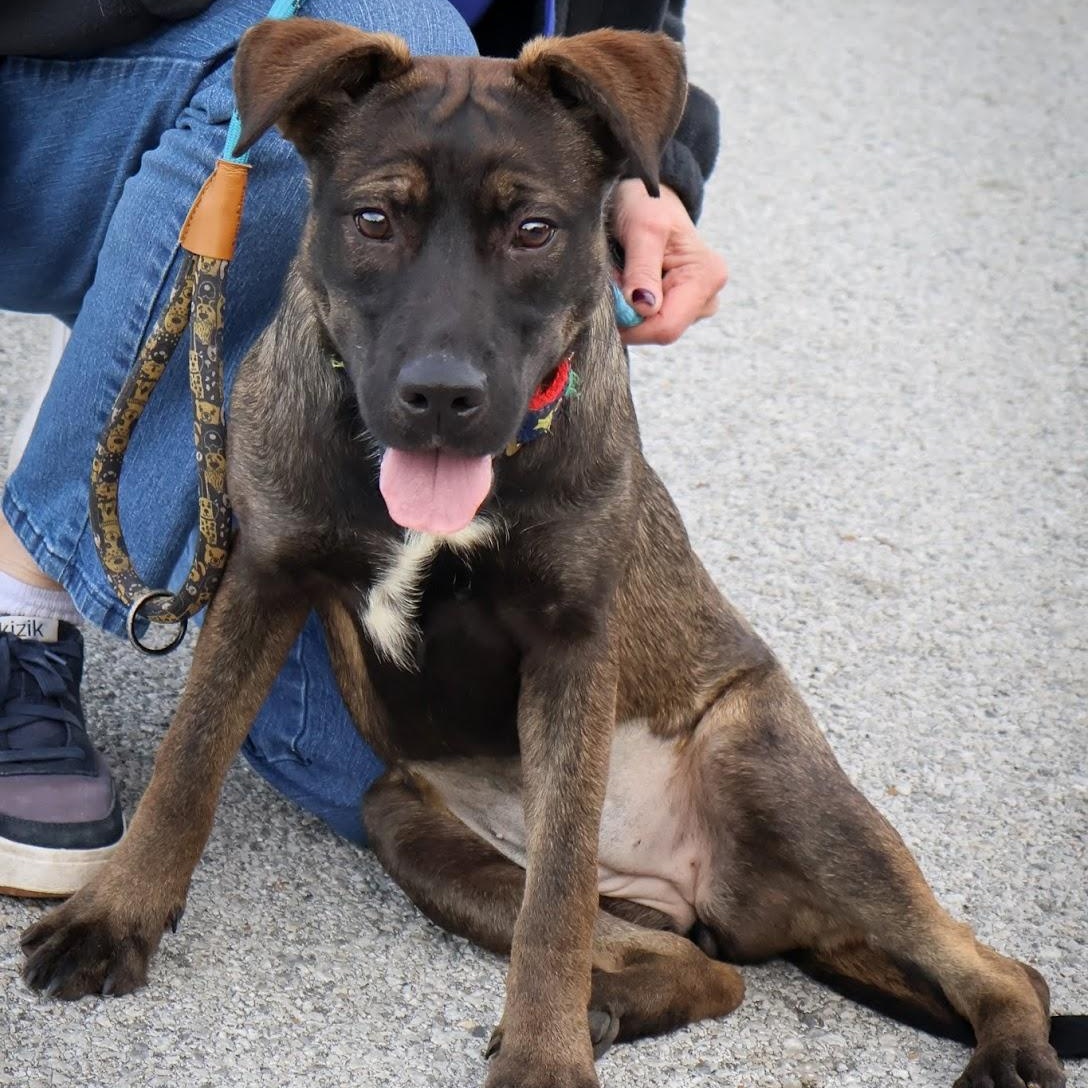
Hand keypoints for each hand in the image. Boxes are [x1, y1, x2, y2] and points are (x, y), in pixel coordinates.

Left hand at [610, 179, 727, 345]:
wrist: (648, 195)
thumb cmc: (647, 204)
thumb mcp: (642, 228)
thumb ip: (642, 269)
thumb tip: (644, 308)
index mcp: (706, 277)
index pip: (666, 327)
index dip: (631, 325)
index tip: (608, 300)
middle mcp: (708, 296)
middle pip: (660, 331)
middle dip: (630, 314)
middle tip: (614, 281)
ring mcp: (697, 305)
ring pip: (654, 329)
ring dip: (630, 311)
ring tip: (623, 276)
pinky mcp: (682, 308)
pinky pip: (652, 322)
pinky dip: (633, 308)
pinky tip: (630, 285)